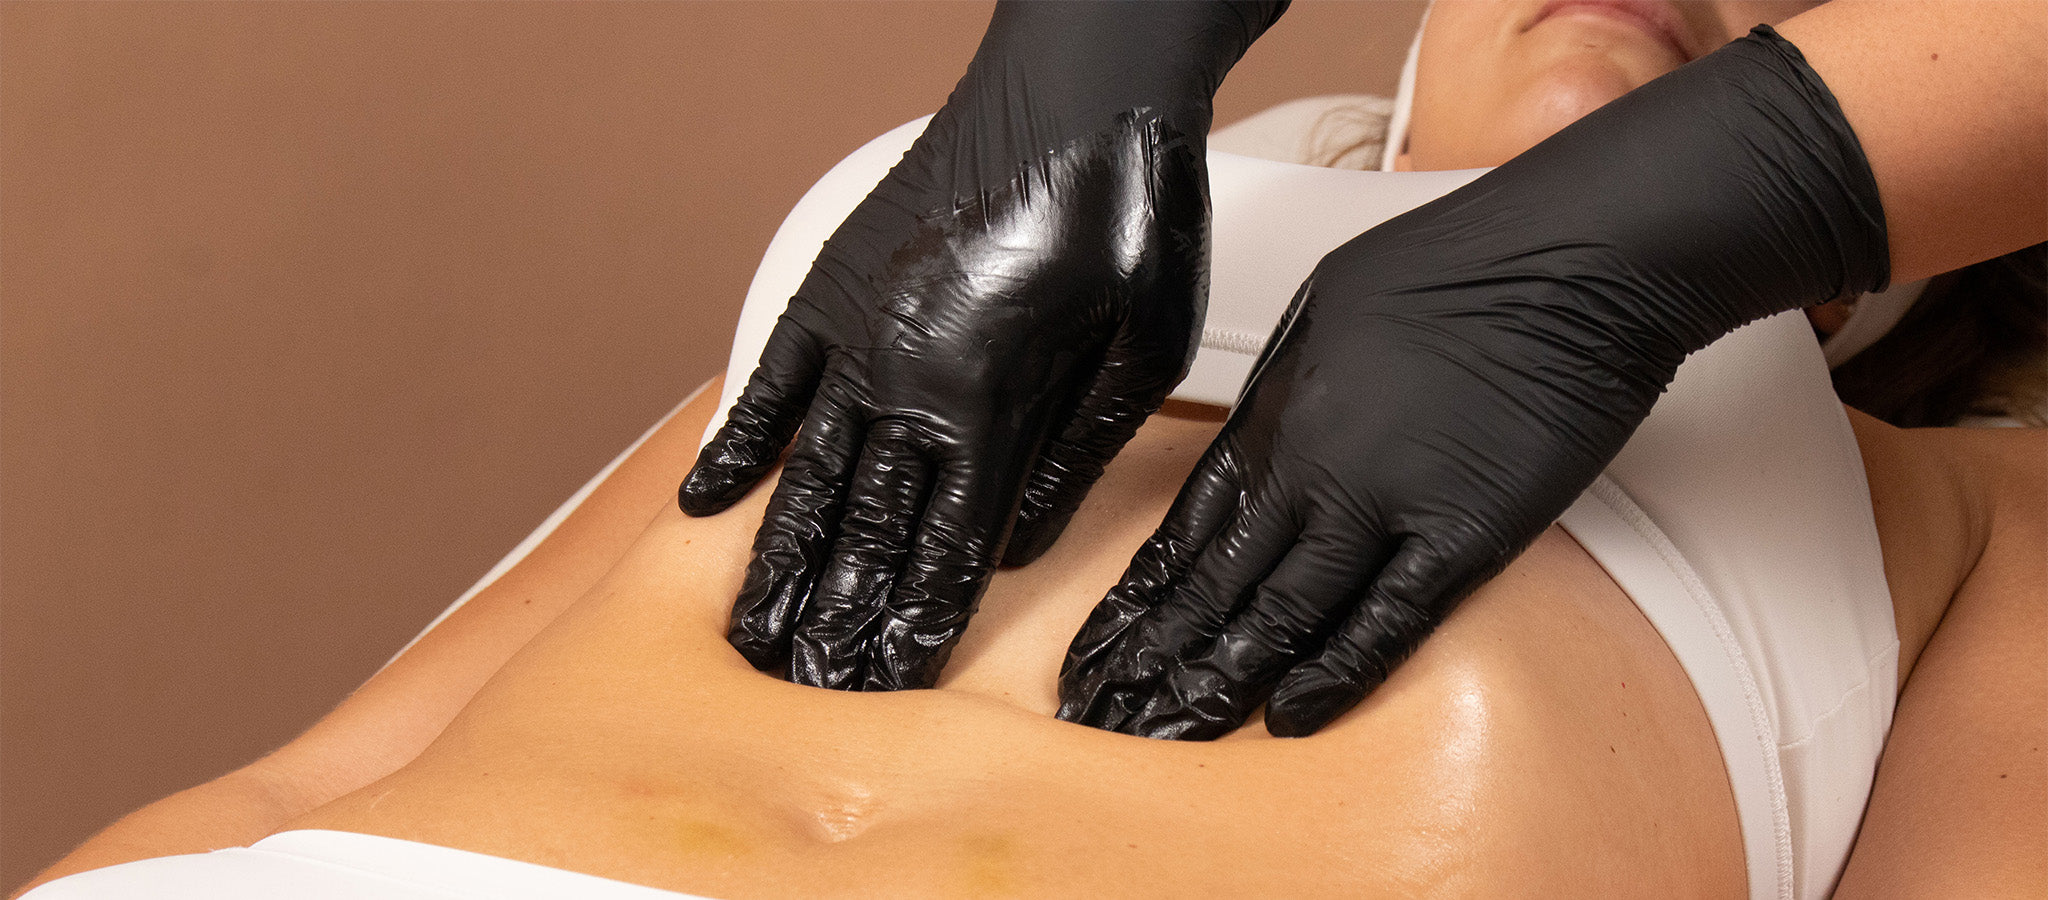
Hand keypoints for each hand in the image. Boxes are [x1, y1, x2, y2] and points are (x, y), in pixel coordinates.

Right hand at [680, 109, 1208, 689]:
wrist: (1081, 80)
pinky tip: (708, 505)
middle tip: (799, 687)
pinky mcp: (830, 283)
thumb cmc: (1126, 200)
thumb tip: (1022, 541)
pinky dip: (739, 444)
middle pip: (862, 526)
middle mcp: (903, 373)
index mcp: (988, 398)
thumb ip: (1075, 452)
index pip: (946, 546)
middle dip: (834, 616)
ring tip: (747, 631)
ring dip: (776, 558)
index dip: (916, 623)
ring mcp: (854, 327)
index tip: (888, 684)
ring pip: (805, 470)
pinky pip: (769, 379)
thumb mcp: (1143, 346)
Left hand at [1057, 25, 1891, 738]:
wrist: (1572, 251)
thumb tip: (1257, 439)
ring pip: (1282, 613)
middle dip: (1154, 657)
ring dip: (1219, 679)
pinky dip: (1334, 674)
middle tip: (1106, 713)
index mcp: (1276, 409)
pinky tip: (1288, 717)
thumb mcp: (1326, 304)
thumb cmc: (1462, 256)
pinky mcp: (1465, 533)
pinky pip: (1386, 620)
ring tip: (1165, 733)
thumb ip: (1283, 385)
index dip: (1139, 599)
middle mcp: (1314, 466)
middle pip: (1216, 584)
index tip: (1102, 646)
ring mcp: (1386, 504)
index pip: (1185, 529)